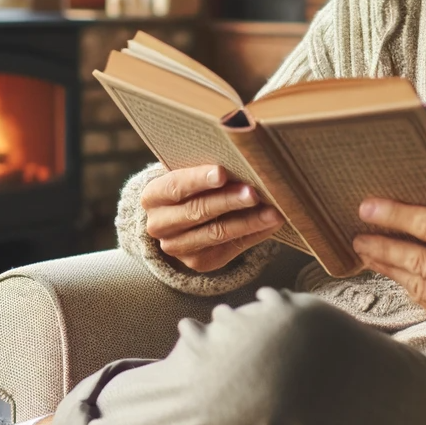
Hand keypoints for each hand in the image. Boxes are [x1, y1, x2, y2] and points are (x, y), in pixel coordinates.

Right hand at [141, 165, 282, 272]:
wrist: (182, 219)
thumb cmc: (193, 187)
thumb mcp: (190, 174)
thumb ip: (209, 171)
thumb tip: (244, 162)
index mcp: (153, 196)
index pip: (175, 186)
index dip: (198, 180)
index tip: (222, 172)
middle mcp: (159, 225)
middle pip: (198, 211)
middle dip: (230, 201)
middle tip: (254, 193)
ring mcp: (177, 247)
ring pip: (216, 233)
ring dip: (248, 221)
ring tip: (272, 212)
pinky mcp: (198, 262)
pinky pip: (230, 248)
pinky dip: (253, 234)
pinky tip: (270, 224)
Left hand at [352, 198, 425, 339]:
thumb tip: (424, 224)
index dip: (395, 215)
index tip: (368, 208)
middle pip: (415, 258)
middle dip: (381, 246)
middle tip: (358, 235)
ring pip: (416, 285)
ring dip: (389, 269)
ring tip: (370, 255)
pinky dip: (412, 289)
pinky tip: (399, 276)